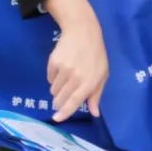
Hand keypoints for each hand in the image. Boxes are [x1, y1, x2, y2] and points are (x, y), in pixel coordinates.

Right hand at [45, 0, 108, 121]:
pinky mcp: (53, 62)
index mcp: (89, 82)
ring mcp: (64, 69)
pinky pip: (49, 78)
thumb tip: (94, 113)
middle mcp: (75, 77)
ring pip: (53, 89)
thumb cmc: (95, 55)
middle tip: (63, 97)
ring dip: (58, 89)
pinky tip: (62, 67)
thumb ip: (96, 94)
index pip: (74, 102)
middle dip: (60, 101)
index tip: (56, 119)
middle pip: (61, 98)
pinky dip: (54, 77)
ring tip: (66, 77)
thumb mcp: (102, 74)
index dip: (64, 113)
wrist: (83, 31)